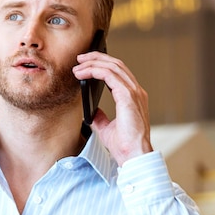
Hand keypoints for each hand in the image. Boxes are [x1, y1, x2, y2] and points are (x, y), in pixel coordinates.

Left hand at [74, 51, 152, 165]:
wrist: (133, 155)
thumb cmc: (124, 145)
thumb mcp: (107, 128)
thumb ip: (100, 117)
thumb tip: (92, 111)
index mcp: (133, 97)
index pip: (119, 72)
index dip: (103, 64)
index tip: (86, 64)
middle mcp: (136, 92)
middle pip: (117, 64)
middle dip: (97, 58)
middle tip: (80, 58)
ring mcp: (134, 93)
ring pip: (113, 67)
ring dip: (93, 63)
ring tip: (78, 65)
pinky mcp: (128, 96)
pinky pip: (109, 75)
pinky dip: (94, 70)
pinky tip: (82, 73)